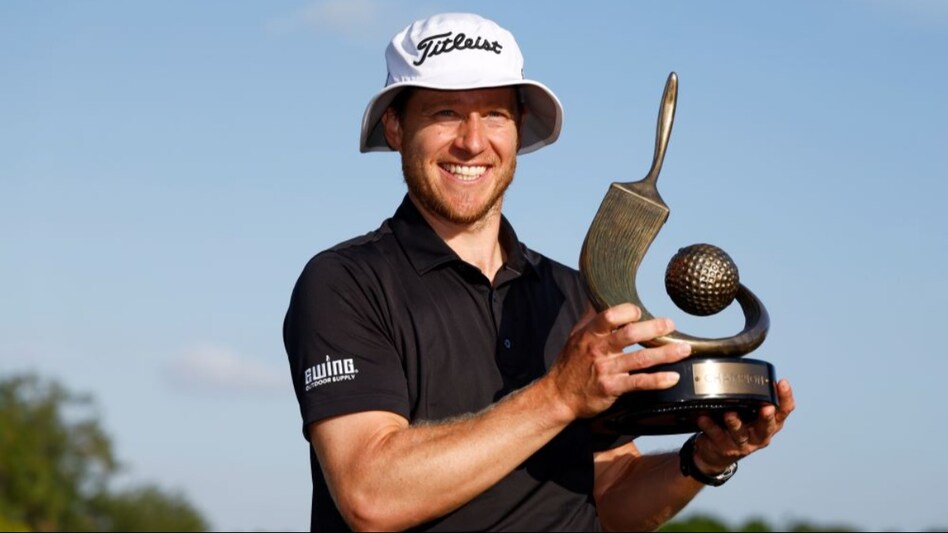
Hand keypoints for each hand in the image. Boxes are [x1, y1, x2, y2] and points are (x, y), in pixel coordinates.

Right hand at [547, 303, 691, 419]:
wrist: (559, 395)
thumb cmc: (569, 364)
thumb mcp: (575, 336)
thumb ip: (591, 317)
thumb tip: (598, 296)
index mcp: (590, 334)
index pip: (610, 316)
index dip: (627, 311)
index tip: (640, 311)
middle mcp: (599, 350)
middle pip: (630, 335)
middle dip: (654, 328)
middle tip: (671, 324)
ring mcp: (606, 369)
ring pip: (640, 359)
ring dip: (665, 353)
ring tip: (684, 349)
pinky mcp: (612, 388)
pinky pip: (639, 383)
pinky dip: (658, 380)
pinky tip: (673, 377)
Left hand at [693, 379, 795, 473]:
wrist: (716, 453)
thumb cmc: (735, 427)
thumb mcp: (749, 414)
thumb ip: (751, 398)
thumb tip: (746, 369)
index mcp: (769, 424)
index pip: (783, 411)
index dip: (786, 398)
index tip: (782, 383)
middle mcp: (759, 435)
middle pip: (767, 426)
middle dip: (767, 417)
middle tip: (767, 408)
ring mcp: (742, 444)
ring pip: (740, 433)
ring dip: (735, 422)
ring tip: (729, 413)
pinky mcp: (724, 448)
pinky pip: (716, 435)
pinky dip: (710, 426)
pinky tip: (703, 418)